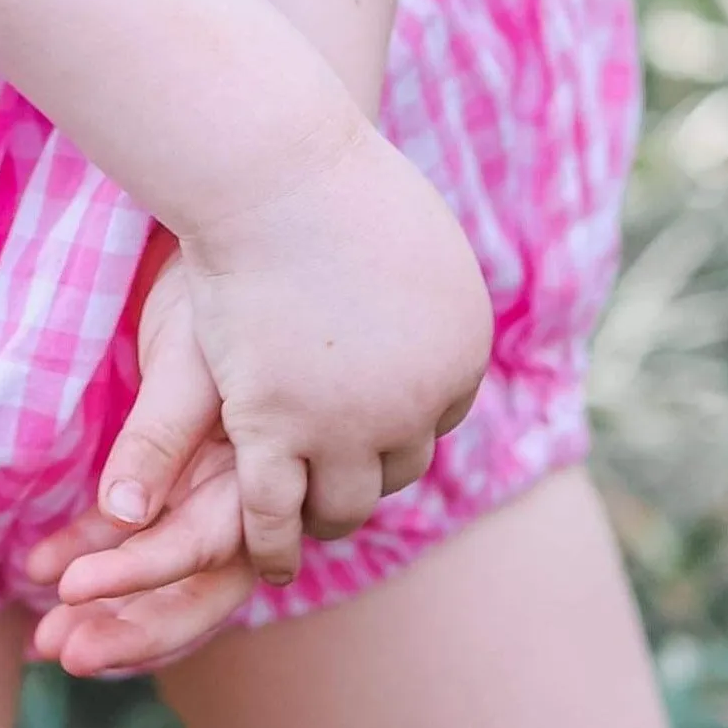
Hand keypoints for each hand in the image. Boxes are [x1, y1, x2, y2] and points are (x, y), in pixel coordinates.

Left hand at [26, 251, 254, 674]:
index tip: (69, 590)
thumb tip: (124, 514)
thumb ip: (162, 437)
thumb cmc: (225, 286)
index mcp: (268, 469)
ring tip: (44, 640)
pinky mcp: (189, 466)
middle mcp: (252, 491)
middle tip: (59, 651)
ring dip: (112, 604)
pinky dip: (97, 549)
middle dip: (130, 625)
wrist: (251, 228)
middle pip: (199, 585)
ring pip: (171, 568)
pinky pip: (145, 525)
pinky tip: (37, 568)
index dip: (139, 577)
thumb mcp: (191, 357)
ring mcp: (222, 483)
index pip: (205, 550)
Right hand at [172, 123, 486, 583]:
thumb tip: (436, 326)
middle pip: (398, 467)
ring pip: (343, 506)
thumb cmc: (335, 185)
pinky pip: (273, 513)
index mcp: (461, 353)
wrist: (274, 170)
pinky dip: (270, 543)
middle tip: (332, 473)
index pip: (435, 416)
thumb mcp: (419, 241)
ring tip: (302, 524)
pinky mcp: (274, 429)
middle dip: (366, 468)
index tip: (366, 418)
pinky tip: (266, 557)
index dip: (396, 418)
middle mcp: (417, 402)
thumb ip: (432, 299)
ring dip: (325, 519)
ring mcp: (345, 423)